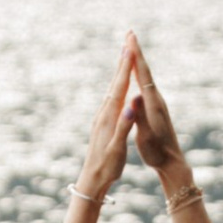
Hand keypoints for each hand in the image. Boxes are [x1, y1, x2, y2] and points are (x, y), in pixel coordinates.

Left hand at [74, 41, 135, 204]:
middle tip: (127, 43)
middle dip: (122, 63)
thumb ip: (124, 126)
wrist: (92, 180)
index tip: (130, 49)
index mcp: (109, 118)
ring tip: (124, 57)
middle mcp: (104, 114)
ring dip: (119, 72)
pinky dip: (117, 87)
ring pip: (112, 89)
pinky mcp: (102, 124)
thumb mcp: (117, 148)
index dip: (126, 68)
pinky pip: (112, 99)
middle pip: (114, 84)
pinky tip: (119, 86)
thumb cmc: (107, 166)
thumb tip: (130, 106)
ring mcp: (102, 118)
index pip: (119, 88)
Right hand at [125, 33, 189, 191]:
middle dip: (137, 52)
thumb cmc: (157, 153)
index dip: (135, 56)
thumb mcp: (146, 137)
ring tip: (131, 47)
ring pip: (145, 76)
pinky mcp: (155, 109)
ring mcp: (157, 104)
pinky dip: (139, 74)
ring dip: (138, 61)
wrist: (172, 162)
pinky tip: (136, 73)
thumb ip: (141, 117)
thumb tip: (135, 98)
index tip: (130, 39)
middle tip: (130, 33)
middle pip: (145, 70)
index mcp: (152, 104)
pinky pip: (145, 85)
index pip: (142, 74)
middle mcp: (156, 100)